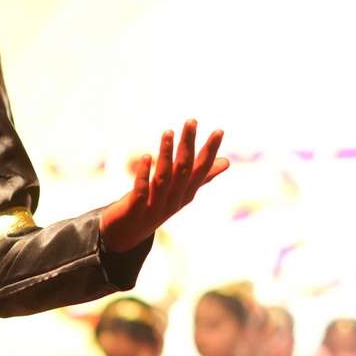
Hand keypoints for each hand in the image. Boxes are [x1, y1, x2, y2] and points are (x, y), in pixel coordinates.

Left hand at [100, 121, 228, 252]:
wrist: (128, 234)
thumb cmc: (157, 206)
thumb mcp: (181, 191)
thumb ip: (202, 176)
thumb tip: (227, 162)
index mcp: (186, 193)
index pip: (201, 170)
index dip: (210, 151)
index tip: (219, 131)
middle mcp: (174, 200)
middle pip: (183, 170)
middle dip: (188, 145)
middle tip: (191, 121)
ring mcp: (155, 206)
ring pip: (164, 178)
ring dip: (166, 154)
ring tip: (168, 132)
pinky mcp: (136, 210)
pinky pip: (141, 191)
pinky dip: (144, 174)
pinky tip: (146, 157)